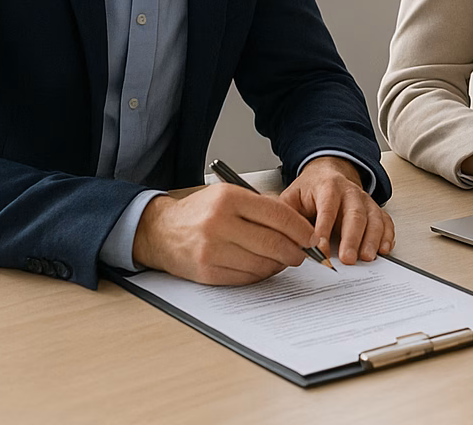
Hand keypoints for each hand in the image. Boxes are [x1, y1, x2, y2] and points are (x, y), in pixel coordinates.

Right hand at [132, 184, 318, 284]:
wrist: (160, 232)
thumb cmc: (200, 212)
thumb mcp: (228, 195)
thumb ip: (261, 206)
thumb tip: (298, 225)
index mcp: (228, 199)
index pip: (278, 215)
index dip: (301, 229)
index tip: (311, 237)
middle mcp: (219, 223)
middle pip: (273, 242)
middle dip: (295, 251)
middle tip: (303, 253)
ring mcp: (211, 250)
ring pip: (262, 263)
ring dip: (279, 265)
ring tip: (284, 260)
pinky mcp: (207, 272)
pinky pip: (245, 277)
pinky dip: (261, 274)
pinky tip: (264, 268)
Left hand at [279, 156, 393, 265]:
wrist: (328, 173)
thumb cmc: (309, 190)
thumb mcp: (291, 197)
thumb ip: (286, 215)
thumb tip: (281, 237)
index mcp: (327, 186)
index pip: (327, 208)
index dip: (324, 229)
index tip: (319, 250)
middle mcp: (350, 192)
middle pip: (355, 214)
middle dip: (352, 238)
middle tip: (347, 259)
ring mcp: (365, 200)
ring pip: (373, 218)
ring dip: (371, 239)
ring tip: (366, 258)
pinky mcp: (375, 209)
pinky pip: (385, 221)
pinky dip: (387, 236)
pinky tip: (384, 249)